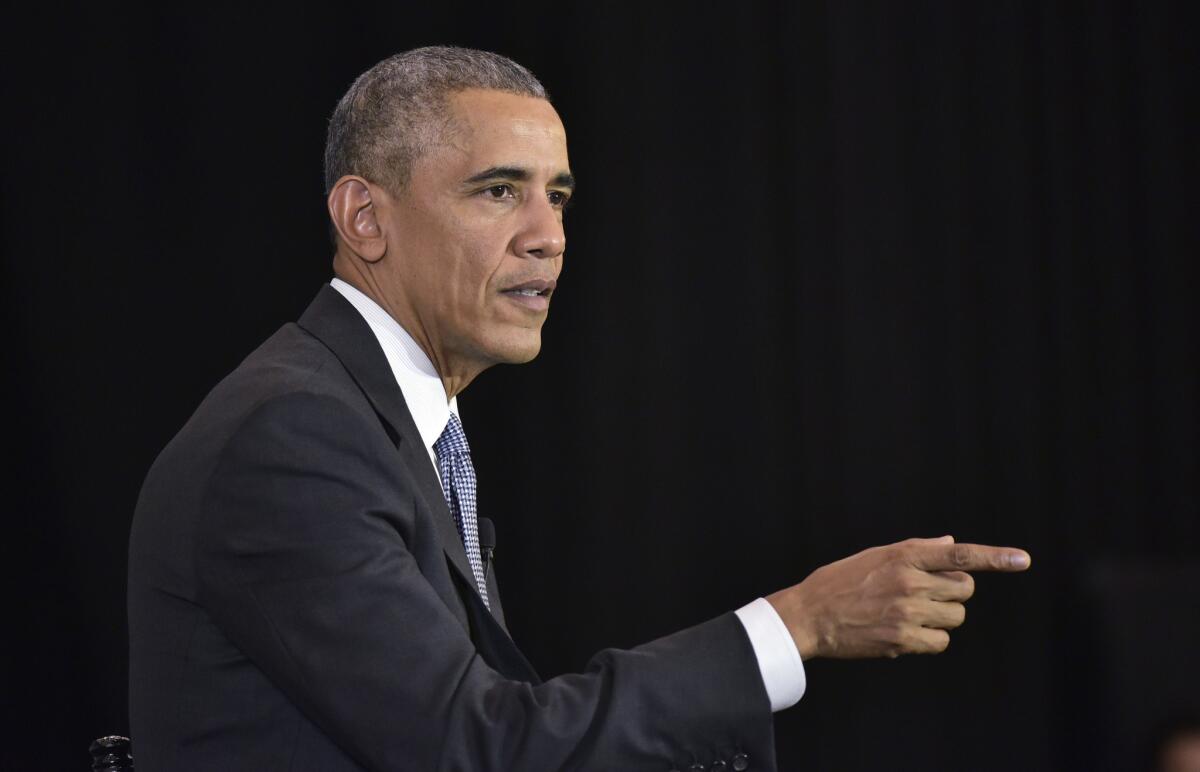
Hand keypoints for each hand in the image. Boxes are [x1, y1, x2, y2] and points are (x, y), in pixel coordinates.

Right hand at [766, 536, 1029, 659]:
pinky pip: (941, 642)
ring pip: (955, 617)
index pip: (959, 554)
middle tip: (927, 594)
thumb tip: (950, 545)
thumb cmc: (840, 582)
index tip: (1022, 560)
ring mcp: (908, 612)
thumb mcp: (875, 556)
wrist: (810, 615)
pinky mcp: (903, 640)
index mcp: (903, 555)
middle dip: (953, 593)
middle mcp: (910, 581)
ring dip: (942, 617)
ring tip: (911, 614)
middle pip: (964, 590)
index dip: (994, 557)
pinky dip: (931, 639)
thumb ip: (916, 551)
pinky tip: (907, 632)